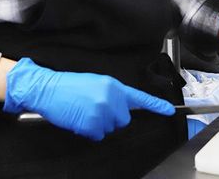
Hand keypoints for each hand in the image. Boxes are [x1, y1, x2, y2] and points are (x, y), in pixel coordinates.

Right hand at [3, 58, 173, 139]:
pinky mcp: (92, 124)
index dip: (156, 106)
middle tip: (94, 109)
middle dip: (112, 118)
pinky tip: (79, 119)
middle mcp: (111, 98)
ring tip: (84, 112)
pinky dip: (89, 131)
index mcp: (113, 86)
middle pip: (123, 119)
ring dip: (99, 125)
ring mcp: (102, 112)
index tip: (170, 111)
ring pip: (110, 128)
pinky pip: (98, 135)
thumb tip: (122, 107)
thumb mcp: (96, 84)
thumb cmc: (69, 86)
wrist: (48, 89)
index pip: (140, 98)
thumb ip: (112, 94)